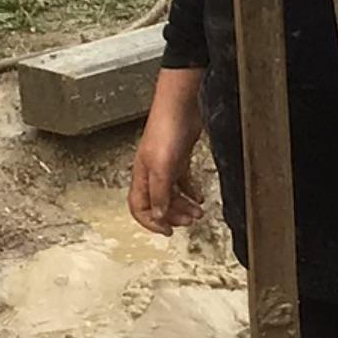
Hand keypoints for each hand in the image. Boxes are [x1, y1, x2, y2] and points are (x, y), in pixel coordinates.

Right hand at [129, 75, 208, 235]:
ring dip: (184, 206)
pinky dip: (191, 192)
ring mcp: (165, 165)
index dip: (150, 223)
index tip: (167, 232)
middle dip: (173, 216)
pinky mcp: (179, 157)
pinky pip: (183, 181)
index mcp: (142, 176)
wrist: (182, 105)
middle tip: (189, 222)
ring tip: (198, 212)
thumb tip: (159, 215)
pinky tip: (199, 197)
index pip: (138, 207)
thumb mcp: (162, 167)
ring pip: (172, 194)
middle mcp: (151, 172)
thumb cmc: (167, 130)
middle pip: (158, 203)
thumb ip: (160, 193)